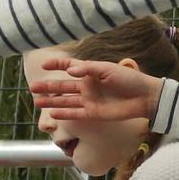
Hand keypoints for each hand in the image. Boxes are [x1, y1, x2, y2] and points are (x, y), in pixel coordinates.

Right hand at [29, 55, 161, 122]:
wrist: (145, 97)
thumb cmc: (129, 79)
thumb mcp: (108, 69)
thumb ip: (88, 69)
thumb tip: (69, 72)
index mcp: (90, 72)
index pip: (69, 66)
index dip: (57, 64)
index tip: (44, 64)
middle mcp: (87, 86)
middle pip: (63, 86)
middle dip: (48, 86)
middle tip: (33, 87)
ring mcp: (89, 100)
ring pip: (66, 101)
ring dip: (52, 102)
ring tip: (37, 102)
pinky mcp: (94, 113)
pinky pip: (75, 114)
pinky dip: (65, 114)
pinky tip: (53, 114)